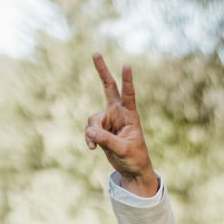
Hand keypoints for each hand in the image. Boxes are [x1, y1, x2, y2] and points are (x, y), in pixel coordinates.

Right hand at [84, 53, 158, 196]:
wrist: (131, 169)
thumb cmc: (134, 158)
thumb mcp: (123, 150)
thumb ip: (106, 140)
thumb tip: (90, 131)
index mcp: (130, 115)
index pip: (129, 94)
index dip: (127, 80)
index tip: (127, 65)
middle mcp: (118, 113)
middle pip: (108, 87)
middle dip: (102, 71)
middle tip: (96, 53)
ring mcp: (108, 120)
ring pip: (93, 119)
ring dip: (92, 132)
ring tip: (96, 145)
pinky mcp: (101, 129)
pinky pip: (90, 130)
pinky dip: (89, 138)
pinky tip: (92, 148)